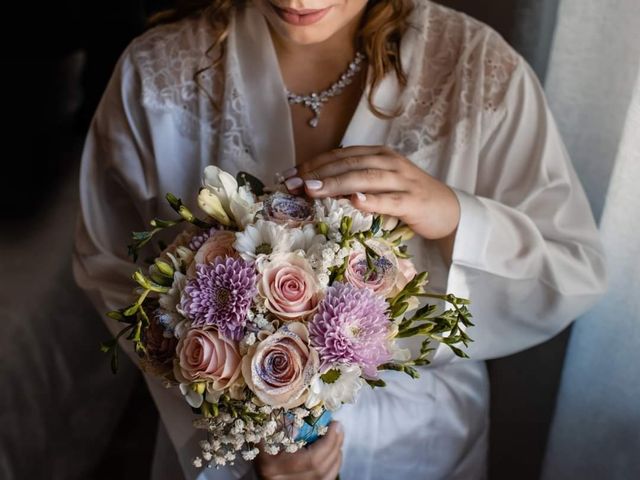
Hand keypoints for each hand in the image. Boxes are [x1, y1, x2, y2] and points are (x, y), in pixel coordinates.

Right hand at [255, 422, 343, 479]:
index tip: (334, 423)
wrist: (253, 473)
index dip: (328, 442)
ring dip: (336, 455)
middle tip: (338, 427)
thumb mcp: (260, 436)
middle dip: (334, 445)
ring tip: (338, 437)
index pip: (311, 459)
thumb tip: (300, 408)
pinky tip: (334, 453)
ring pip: (325, 477)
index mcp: (272, 466)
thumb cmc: (257, 449)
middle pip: (320, 468)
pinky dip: (333, 466)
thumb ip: (275, 424)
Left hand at [282, 146, 460, 241]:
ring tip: (313, 190)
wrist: (447, 209)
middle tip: (292, 184)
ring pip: (365, 178)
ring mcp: (402, 180)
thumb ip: (353, 182)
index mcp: (378, 155)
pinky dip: (372, 200)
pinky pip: (390, 200)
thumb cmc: (406, 197)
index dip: (312, 164)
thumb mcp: (379, 184)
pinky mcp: (413, 201)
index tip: (288, 176)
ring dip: (337, 183)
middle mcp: (389, 162)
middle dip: (317, 173)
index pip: (340, 155)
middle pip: (349, 164)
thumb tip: (314, 188)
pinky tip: (355, 201)